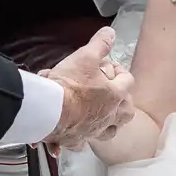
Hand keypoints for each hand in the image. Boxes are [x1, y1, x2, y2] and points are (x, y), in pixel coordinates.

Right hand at [44, 28, 134, 150]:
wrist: (48, 110)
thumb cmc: (69, 85)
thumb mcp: (85, 56)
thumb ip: (100, 44)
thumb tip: (110, 33)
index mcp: (115, 95)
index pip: (127, 81)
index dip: (120, 72)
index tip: (110, 67)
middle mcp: (108, 116)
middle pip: (126, 112)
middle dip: (123, 103)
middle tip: (113, 94)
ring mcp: (94, 130)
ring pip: (110, 131)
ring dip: (109, 124)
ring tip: (102, 116)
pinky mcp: (76, 139)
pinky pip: (82, 142)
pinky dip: (81, 139)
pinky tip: (76, 136)